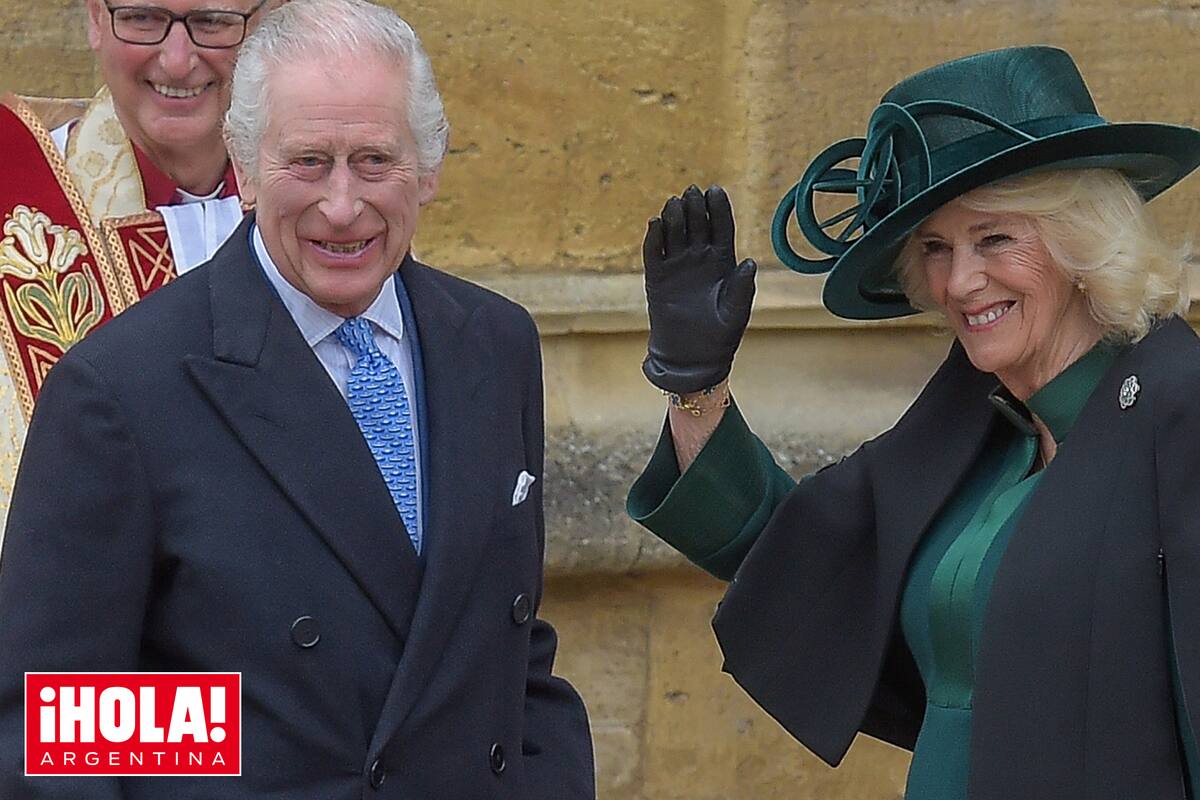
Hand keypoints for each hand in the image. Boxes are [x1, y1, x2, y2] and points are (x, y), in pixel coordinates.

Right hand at [642, 184, 756, 393]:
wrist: (692, 358)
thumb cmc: (720, 336)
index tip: (716, 190)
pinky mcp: (657, 278)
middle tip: (692, 192)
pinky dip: (654, 238)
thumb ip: (742, 287)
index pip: (721, 228)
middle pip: (697, 224)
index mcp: (723, 261)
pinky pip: (654, 253)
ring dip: (674, 217)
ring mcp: (678, 266)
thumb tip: (750, 262)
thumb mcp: (736, 312)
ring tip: (674, 204)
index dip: (719, 209)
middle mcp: (700, 258)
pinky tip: (655, 223)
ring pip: (675, 233)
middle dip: (695, 207)